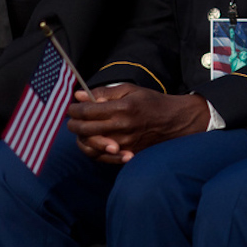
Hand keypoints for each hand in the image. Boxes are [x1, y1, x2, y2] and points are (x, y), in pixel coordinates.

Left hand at [66, 84, 209, 163]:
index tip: (72, 107)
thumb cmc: (151, 102)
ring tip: (83, 130)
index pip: (87, 111)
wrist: (174, 120)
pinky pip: (102, 157)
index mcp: (122, 108)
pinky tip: (94, 142)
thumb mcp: (129, 90)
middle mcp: (121, 127)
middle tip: (73, 119)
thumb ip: (103, 92)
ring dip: (81, 138)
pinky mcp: (127, 152)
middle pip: (84, 130)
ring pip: (90, 145)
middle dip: (73, 124)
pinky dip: (93, 150)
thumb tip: (79, 95)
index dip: (74, 109)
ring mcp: (124, 142)